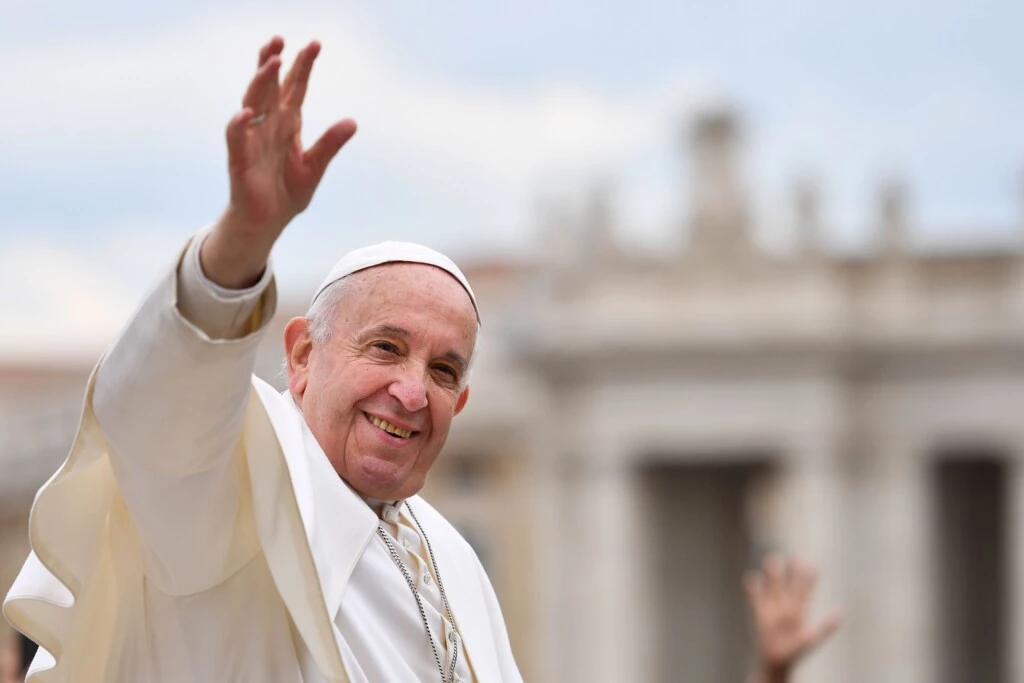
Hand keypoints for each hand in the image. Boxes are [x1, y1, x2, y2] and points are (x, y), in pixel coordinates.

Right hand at [203, 36, 357, 287]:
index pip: (294, 89)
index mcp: (287, 125)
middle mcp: (267, 127)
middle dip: (273, 63)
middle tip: (280, 39)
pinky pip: (237, 139)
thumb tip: (352, 121)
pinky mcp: (240, 161)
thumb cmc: (287, 193)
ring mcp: (252, 141)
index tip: (314, 44)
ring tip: (271, 62)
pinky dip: (239, 125)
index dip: (302, 67)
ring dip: (260, 83)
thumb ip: (330, 144)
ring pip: (252, 104)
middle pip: (269, 88)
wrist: (267, 224)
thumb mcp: (315, 167)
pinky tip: (246, 112)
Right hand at [744, 555, 841, 682]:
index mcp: (799, 610)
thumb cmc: (794, 653)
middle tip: (796, 556)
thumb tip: (840, 613)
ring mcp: (772, 609)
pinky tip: (751, 578)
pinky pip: (755, 598)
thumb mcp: (810, 639)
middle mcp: (786, 606)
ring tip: (772, 559)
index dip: (808, 577)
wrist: (776, 661)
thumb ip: (824, 627)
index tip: (812, 563)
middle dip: (791, 571)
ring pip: (772, 587)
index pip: (804, 589)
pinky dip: (752, 589)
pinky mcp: (759, 614)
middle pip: (788, 584)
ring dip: (772, 575)